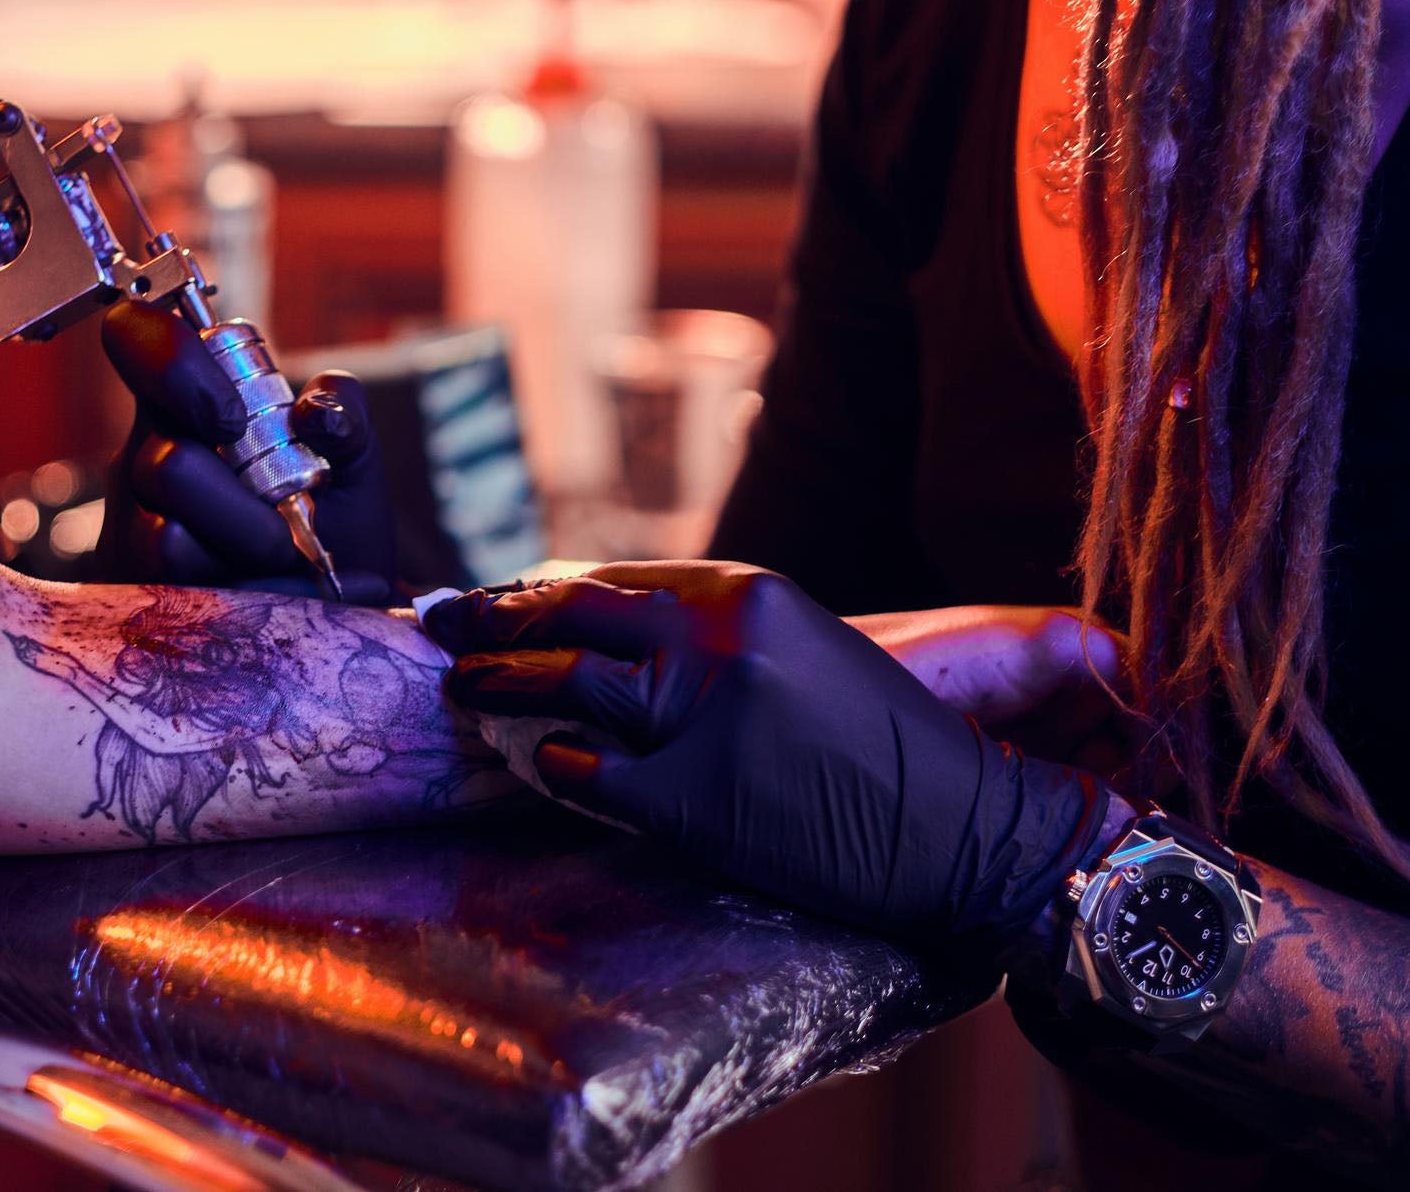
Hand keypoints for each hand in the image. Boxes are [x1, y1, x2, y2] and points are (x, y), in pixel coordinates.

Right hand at [95, 302, 394, 602]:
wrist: (333, 605)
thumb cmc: (330, 516)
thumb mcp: (353, 457)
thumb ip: (347, 411)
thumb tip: (314, 415)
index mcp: (185, 403)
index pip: (134, 335)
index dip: (173, 364)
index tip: (232, 420)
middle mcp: (145, 456)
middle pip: (168, 465)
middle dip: (245, 506)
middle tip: (284, 525)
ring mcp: (133, 528)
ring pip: (169, 540)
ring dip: (248, 555)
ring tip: (283, 561)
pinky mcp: (138, 591)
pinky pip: (180, 597)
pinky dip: (248, 597)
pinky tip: (268, 595)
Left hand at [424, 561, 1117, 952]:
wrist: (962, 829)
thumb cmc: (887, 746)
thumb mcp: (806, 652)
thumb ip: (716, 634)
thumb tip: (616, 634)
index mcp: (751, 594)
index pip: (618, 581)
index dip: (545, 588)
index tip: (500, 594)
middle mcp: (721, 642)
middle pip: (575, 617)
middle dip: (497, 617)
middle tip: (447, 624)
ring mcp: (702, 719)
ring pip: (566, 684)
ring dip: (500, 681)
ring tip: (463, 683)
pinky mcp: (693, 798)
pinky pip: (590, 772)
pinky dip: (557, 765)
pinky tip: (544, 762)